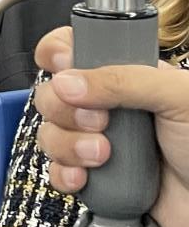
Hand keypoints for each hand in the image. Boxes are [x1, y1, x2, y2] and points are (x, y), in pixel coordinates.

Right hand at [32, 26, 188, 226]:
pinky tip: (85, 178)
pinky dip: (63, 174)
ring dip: (67, 145)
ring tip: (101, 156)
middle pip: (53, 93)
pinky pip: (57, 171)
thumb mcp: (178, 98)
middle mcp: (108, 106)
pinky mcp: (95, 178)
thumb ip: (125, 81)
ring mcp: (98, 141)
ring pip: (50, 133)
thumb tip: (67, 82)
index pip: (76, 47)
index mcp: (128, 75)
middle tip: (99, 121)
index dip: (58, 52)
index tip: (64, 65)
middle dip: (65, 109)